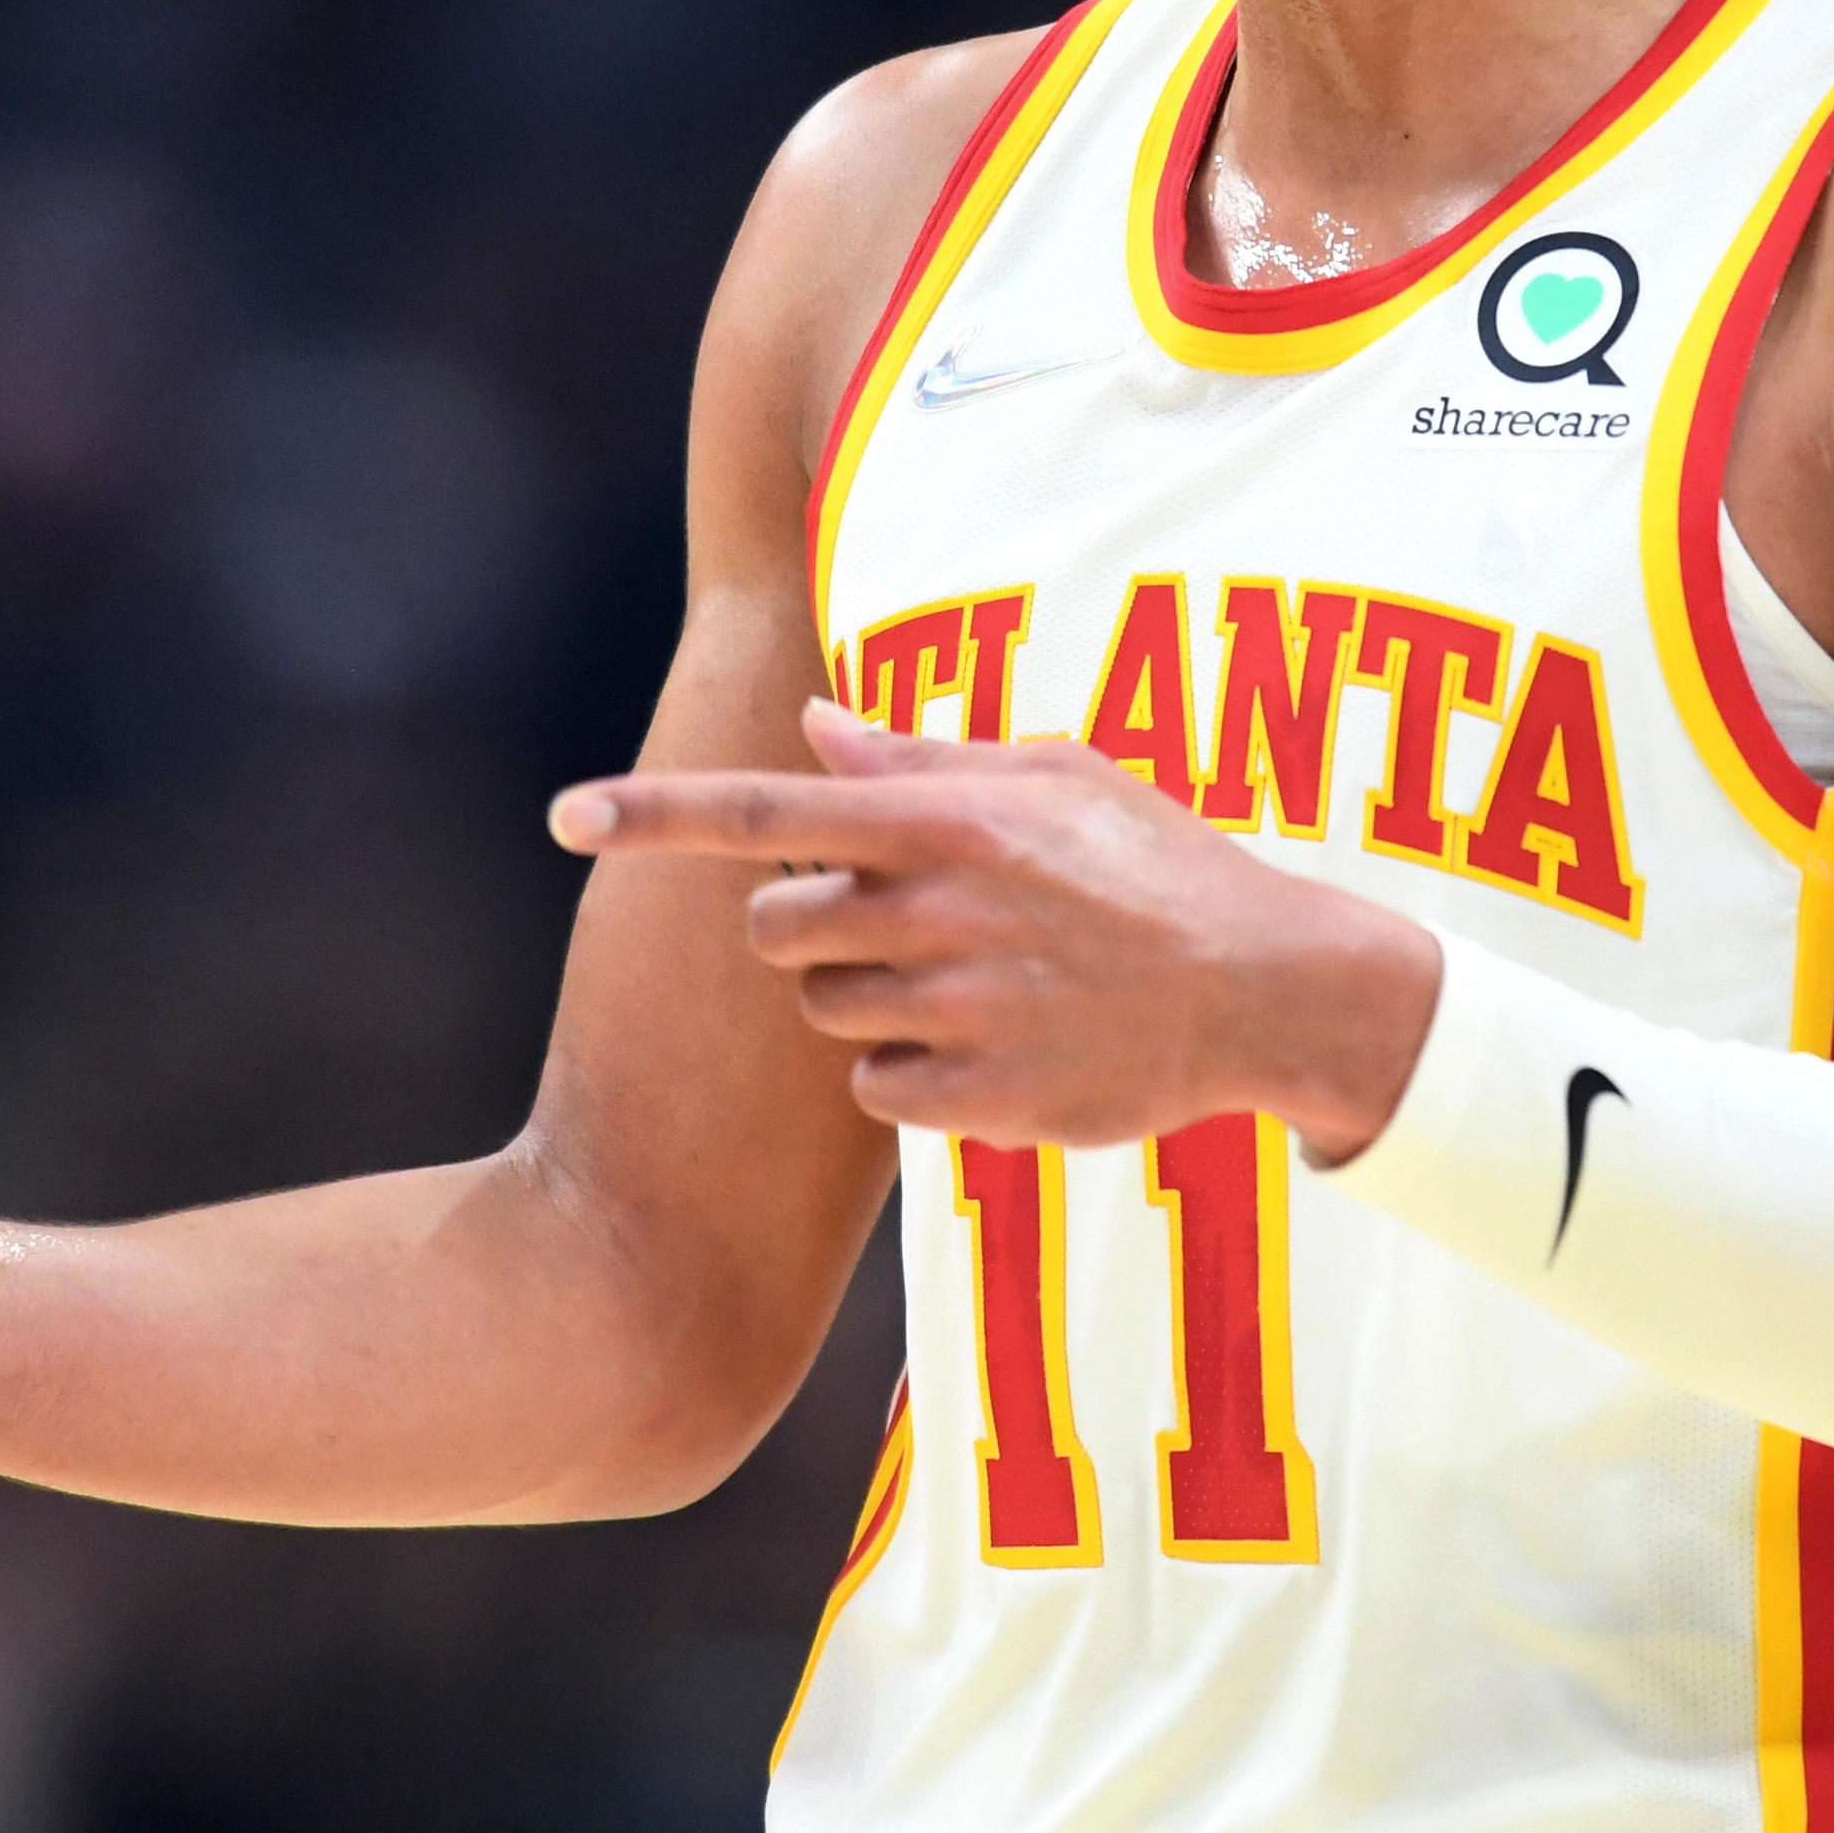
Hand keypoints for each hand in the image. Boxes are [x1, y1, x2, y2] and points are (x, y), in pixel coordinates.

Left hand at [550, 698, 1441, 1156]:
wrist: (1269, 991)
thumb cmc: (1162, 866)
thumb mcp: (1058, 780)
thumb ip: (923, 761)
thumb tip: (814, 730)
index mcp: (951, 822)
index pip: (766, 813)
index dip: (653, 814)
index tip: (564, 815)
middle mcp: (939, 914)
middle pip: (775, 928)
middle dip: (809, 925)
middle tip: (898, 919)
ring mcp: (959, 1013)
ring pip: (825, 1012)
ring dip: (868, 996)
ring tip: (974, 978)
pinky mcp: (980, 1103)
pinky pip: (877, 1090)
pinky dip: (912, 1073)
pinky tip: (992, 1042)